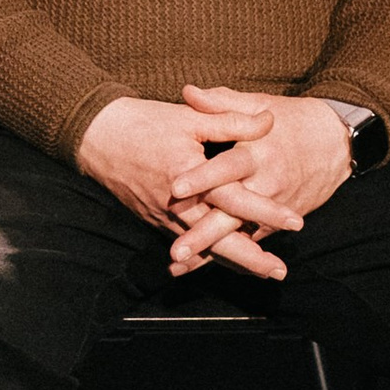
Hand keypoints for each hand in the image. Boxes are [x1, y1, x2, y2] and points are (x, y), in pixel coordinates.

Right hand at [76, 91, 292, 283]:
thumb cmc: (144, 122)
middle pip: (219, 239)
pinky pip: (184, 243)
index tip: (295, 222)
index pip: (235, 199)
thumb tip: (269, 121)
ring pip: (202, 248)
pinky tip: (222, 262)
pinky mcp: (154, 219)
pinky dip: (205, 256)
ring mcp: (164, 216)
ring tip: (259, 272)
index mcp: (191, 176)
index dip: (266, 212)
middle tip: (279, 271)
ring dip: (231, 261)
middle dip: (251, 258)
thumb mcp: (190, 117)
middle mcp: (178, 204)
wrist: (95, 136)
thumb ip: (231, 120)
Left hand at [159, 88, 353, 279]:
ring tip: (181, 267)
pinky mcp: (277, 221)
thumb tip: (188, 92)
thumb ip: (222, 103)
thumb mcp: (260, 104)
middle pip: (231, 213)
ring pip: (239, 235)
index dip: (202, 177)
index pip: (226, 167)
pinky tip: (200, 269)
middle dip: (204, 234)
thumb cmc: (292, 120)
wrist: (338, 144)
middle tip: (177, 250)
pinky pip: (251, 242)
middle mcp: (265, 184)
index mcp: (257, 152)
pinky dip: (228, 257)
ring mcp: (273, 207)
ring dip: (211, 254)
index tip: (175, 188)